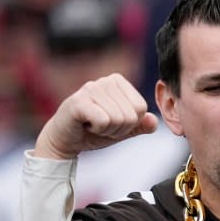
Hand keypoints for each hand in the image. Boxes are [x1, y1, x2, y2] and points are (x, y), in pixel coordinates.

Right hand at [35, 73, 157, 159]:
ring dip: (107, 130)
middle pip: (131, 115)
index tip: (113, 122)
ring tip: (93, 124)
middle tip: (101, 126)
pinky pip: (104, 121)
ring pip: (118, 119)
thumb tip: (154, 121)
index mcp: (119, 82)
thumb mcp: (123, 130)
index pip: (141, 108)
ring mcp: (91, 88)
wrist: (65, 139)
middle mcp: (105, 80)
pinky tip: (85, 124)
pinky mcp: (78, 101)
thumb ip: (141, 126)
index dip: (130, 124)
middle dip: (119, 129)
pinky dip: (97, 130)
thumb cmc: (94, 131)